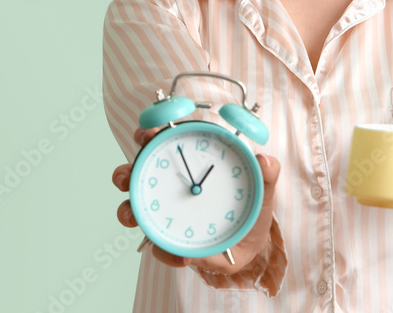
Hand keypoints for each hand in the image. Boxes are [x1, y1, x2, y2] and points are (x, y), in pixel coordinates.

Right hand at [111, 126, 281, 274]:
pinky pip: (156, 247)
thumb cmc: (250, 211)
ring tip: (135, 216)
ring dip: (127, 212)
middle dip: (125, 172)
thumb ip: (267, 174)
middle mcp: (168, 187)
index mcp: (189, 165)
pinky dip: (166, 252)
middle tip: (129, 176)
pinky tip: (183, 257)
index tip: (145, 135)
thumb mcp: (263, 191)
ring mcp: (162, 214)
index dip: (148, 135)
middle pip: (135, 173)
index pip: (162, 144)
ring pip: (131, 209)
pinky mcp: (166, 242)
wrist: (249, 248)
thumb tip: (265, 159)